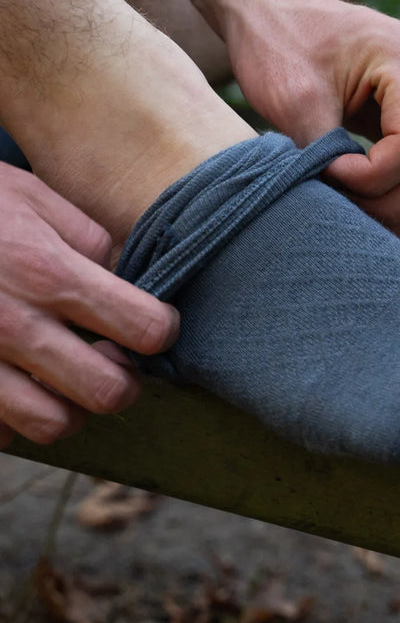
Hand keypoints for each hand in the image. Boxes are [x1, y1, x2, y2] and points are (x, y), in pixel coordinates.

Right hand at [0, 163, 178, 448]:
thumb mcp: (32, 198)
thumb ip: (88, 240)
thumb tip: (128, 282)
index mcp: (48, 272)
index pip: (144, 327)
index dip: (162, 329)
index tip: (155, 323)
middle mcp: (15, 325)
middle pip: (106, 392)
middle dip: (124, 380)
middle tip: (115, 360)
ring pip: (53, 424)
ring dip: (71, 405)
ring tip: (64, 377)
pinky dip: (14, 416)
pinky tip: (14, 382)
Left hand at [224, 0, 399, 237]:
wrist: (270, 12)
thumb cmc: (277, 43)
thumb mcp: (292, 98)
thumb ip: (325, 152)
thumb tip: (343, 205)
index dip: (374, 176)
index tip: (329, 174)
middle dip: (392, 203)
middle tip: (343, 212)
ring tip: (356, 215)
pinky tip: (375, 203)